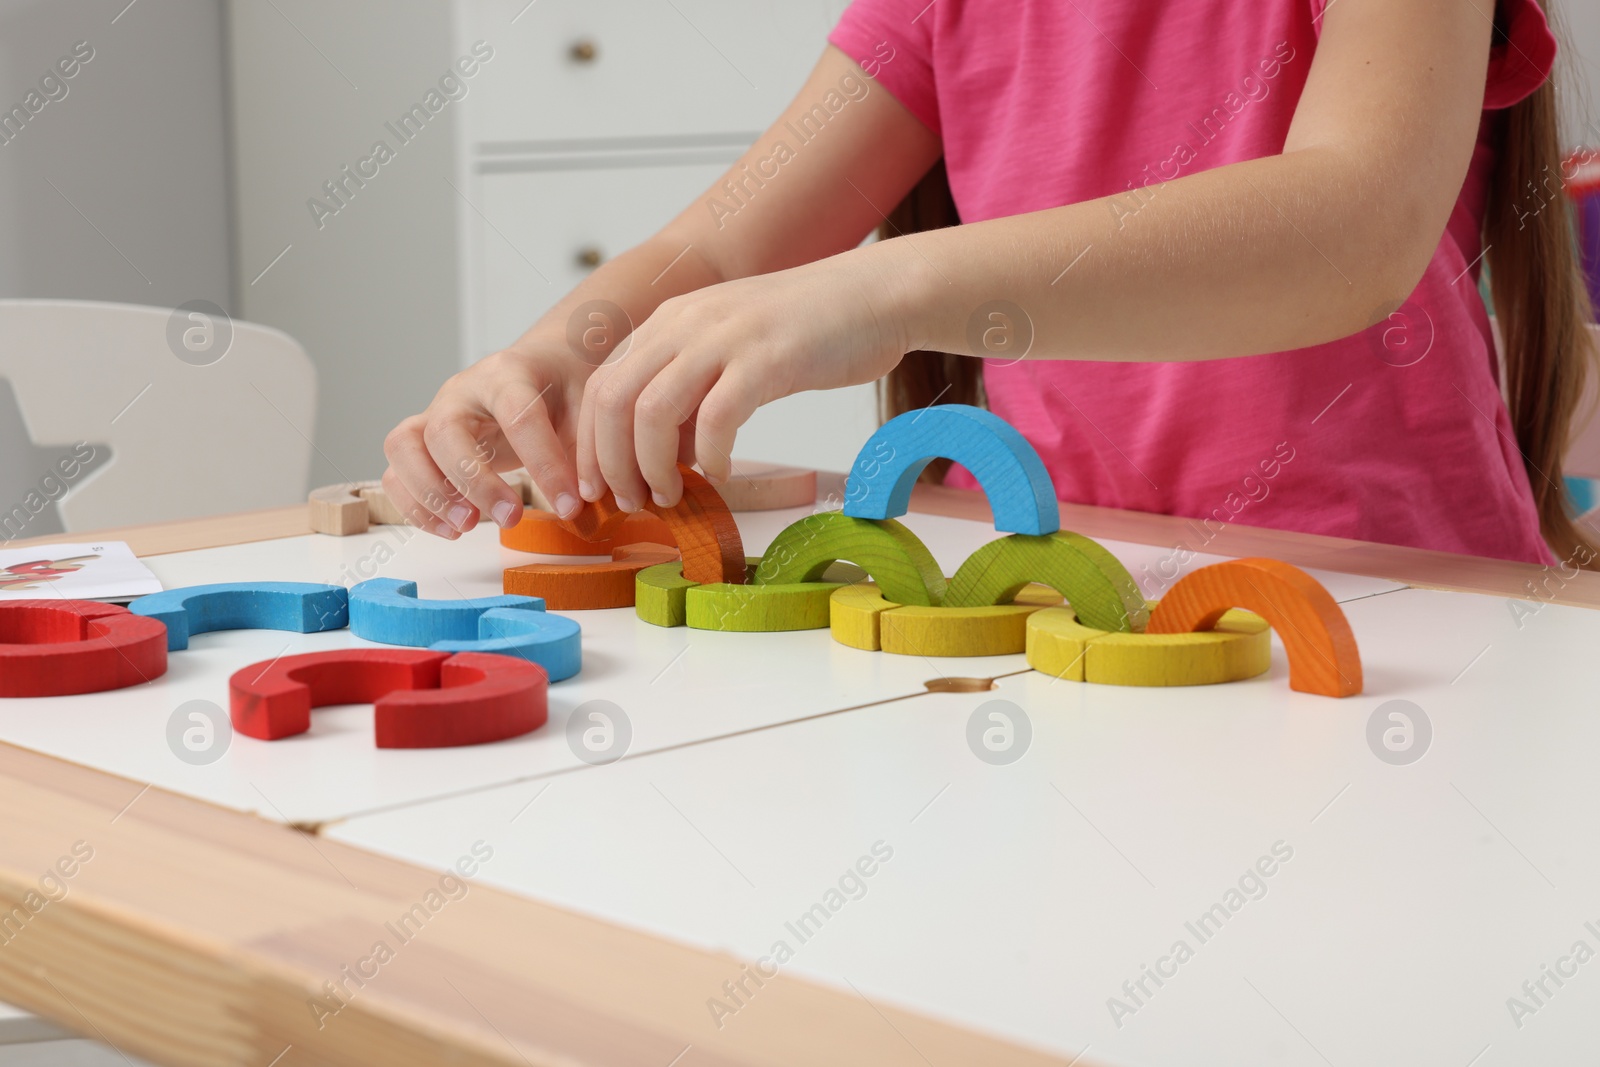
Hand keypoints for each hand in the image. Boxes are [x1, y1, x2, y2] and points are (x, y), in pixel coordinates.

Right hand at [381, 342, 586, 538]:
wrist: (546, 368)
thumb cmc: (566, 390)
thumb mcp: (589, 409)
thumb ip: (589, 449)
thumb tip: (588, 502)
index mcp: (509, 373)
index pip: (518, 414)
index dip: (543, 463)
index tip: (570, 505)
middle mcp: (462, 391)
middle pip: (445, 430)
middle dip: (475, 482)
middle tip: (511, 518)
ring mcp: (436, 413)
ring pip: (403, 446)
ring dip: (430, 494)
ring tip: (467, 526)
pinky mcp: (423, 442)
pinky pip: (396, 472)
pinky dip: (414, 505)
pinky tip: (452, 529)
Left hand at [576, 255, 906, 510]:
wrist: (875, 294)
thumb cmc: (809, 331)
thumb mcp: (729, 350)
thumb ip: (691, 391)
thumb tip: (666, 454)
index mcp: (670, 321)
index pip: (601, 385)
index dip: (590, 444)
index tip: (599, 489)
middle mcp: (685, 323)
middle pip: (613, 400)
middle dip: (611, 464)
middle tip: (631, 502)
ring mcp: (724, 338)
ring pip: (652, 412)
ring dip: (653, 467)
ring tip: (671, 495)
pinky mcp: (765, 359)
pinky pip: (716, 420)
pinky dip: (711, 457)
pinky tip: (721, 473)